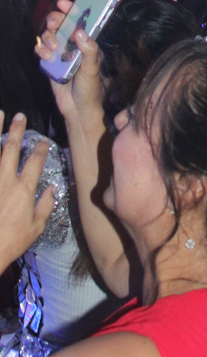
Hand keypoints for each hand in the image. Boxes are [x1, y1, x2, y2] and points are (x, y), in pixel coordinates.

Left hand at [0, 113, 54, 271]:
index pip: (35, 161)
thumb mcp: (36, 228)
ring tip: (0, 115)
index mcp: (23, 189)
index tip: (43, 141)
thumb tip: (51, 189)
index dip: (41, 148)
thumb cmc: (10, 242)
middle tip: (20, 116)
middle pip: (12, 148)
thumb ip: (46, 205)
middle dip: (17, 130)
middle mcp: (5, 180)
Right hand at [36, 0, 103, 125]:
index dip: (70, 9)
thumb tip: (79, 32)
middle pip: (59, 23)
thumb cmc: (90, 88)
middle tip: (54, 23)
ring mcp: (59, 53)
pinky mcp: (49, 62)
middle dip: (55, 19)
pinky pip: (40, 49)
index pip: (78, 21)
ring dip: (48, 36)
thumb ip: (88, 50)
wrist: (77, 109)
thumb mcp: (92, 68)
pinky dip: (40, 49)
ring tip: (53, 47)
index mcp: (85, 43)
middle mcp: (72, 45)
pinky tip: (46, 55)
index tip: (63, 3)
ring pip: (48, 34)